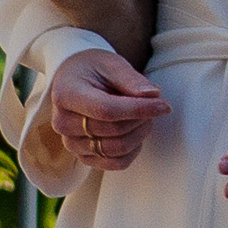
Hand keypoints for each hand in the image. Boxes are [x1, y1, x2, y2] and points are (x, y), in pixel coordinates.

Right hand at [29, 47, 164, 177]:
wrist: (77, 79)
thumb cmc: (94, 69)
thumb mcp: (112, 64)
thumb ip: (131, 79)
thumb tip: (153, 95)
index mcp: (66, 94)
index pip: (106, 110)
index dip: (138, 110)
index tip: (164, 105)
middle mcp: (62, 122)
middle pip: (113, 131)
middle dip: (142, 119)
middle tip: (154, 104)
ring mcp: (71, 143)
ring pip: (116, 150)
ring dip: (139, 134)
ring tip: (145, 116)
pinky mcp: (83, 156)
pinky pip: (115, 164)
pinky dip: (133, 150)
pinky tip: (136, 132)